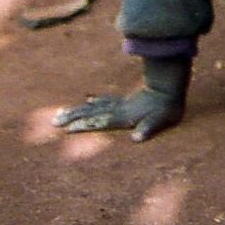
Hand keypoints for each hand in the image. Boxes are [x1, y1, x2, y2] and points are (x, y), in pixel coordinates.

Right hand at [53, 86, 183, 141]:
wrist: (170, 87)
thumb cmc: (166, 109)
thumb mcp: (160, 121)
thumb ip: (148, 129)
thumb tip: (137, 138)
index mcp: (123, 116)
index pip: (99, 121)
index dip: (84, 125)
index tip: (67, 129)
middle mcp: (117, 109)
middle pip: (90, 113)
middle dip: (72, 117)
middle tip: (54, 121)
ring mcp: (119, 103)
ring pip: (94, 106)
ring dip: (78, 110)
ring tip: (61, 112)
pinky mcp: (124, 100)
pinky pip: (105, 101)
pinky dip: (94, 102)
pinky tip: (88, 101)